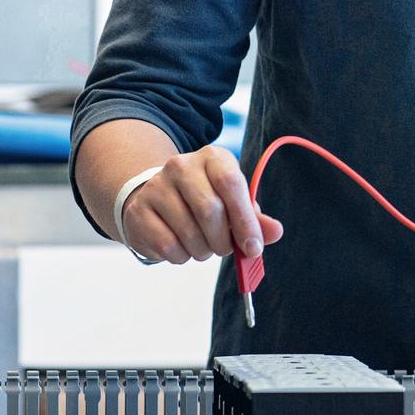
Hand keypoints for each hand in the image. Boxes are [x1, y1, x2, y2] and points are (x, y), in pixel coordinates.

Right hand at [121, 144, 283, 263]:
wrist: (157, 197)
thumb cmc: (204, 201)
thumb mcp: (233, 202)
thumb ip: (255, 218)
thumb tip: (275, 232)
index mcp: (212, 157)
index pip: (231, 183)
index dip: (245, 220)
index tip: (254, 247)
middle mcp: (181, 166)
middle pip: (209, 210)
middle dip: (223, 241)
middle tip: (224, 249)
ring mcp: (156, 187)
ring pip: (189, 232)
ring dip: (203, 251)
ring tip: (203, 246)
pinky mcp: (138, 211)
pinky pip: (167, 245)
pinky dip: (181, 256)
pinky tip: (182, 248)